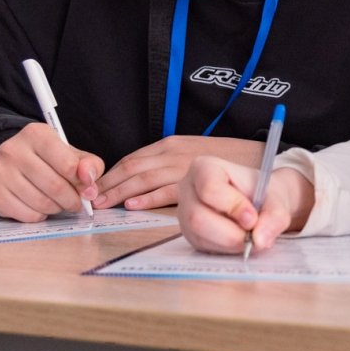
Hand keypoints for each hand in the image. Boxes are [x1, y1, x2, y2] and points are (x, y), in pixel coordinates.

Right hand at [0, 122, 105, 221]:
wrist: (16, 161)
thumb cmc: (50, 158)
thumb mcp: (73, 154)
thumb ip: (89, 165)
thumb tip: (89, 181)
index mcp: (37, 134)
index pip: (68, 165)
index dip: (83, 183)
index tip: (87, 189)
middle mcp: (13, 150)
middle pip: (54, 186)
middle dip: (72, 200)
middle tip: (76, 203)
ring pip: (40, 203)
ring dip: (57, 208)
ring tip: (60, 203)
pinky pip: (26, 215)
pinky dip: (40, 216)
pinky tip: (42, 207)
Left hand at [92, 135, 264, 210]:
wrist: (261, 159)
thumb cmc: (228, 160)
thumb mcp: (194, 153)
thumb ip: (171, 163)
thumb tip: (145, 180)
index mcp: (171, 144)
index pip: (132, 158)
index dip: (110, 173)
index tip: (94, 185)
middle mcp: (173, 152)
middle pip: (131, 167)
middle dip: (107, 183)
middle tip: (88, 198)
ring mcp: (184, 166)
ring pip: (142, 178)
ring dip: (118, 191)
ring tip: (102, 203)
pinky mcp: (195, 181)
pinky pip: (166, 190)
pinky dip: (146, 197)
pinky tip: (131, 205)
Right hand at [178, 156, 312, 254]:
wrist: (261, 201)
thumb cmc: (264, 192)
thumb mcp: (276, 198)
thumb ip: (274, 216)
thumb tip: (260, 240)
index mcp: (204, 168)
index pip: (210, 189)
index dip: (233, 207)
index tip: (253, 218)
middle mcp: (188, 190)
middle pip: (198, 217)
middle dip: (230, 233)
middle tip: (254, 236)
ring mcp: (185, 214)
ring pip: (199, 236)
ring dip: (230, 243)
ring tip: (250, 237)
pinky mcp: (190, 234)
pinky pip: (203, 247)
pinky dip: (226, 249)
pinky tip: (239, 240)